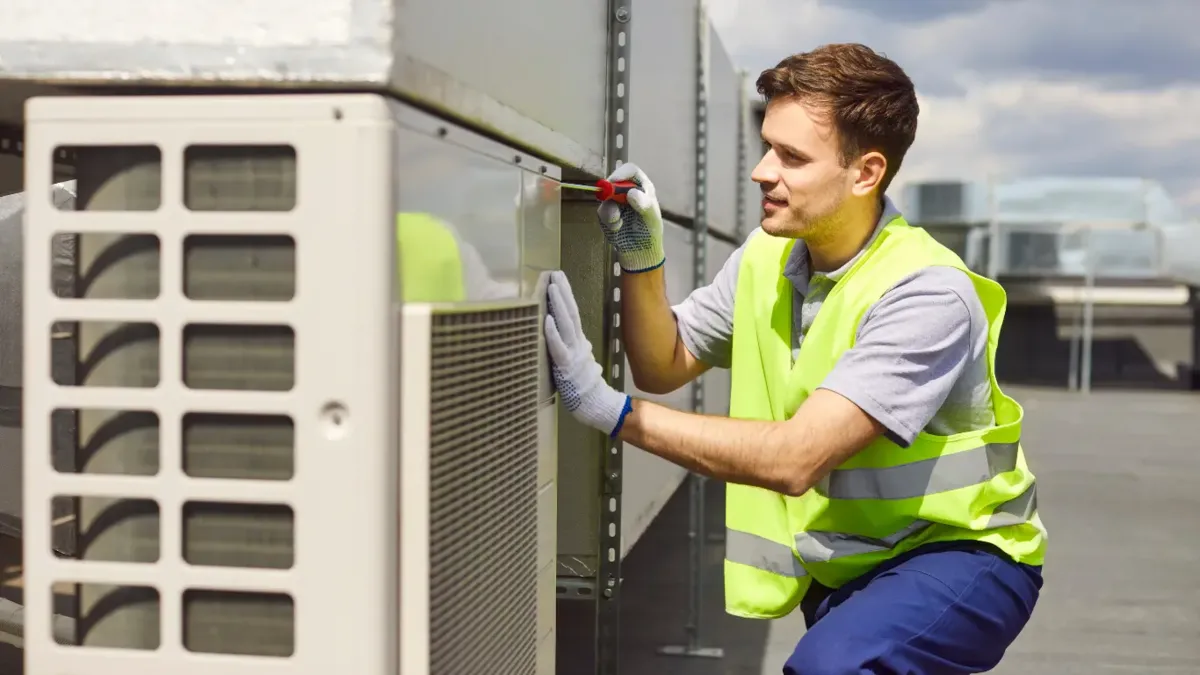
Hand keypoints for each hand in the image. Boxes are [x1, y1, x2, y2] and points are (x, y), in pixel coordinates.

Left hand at [543, 270, 632, 436]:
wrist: (595, 404)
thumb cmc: (584, 384)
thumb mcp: (581, 360)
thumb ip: (576, 346)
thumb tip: (573, 335)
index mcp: (578, 341)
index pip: (572, 313)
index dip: (566, 295)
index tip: (559, 278)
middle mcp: (577, 343)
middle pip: (570, 313)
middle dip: (562, 292)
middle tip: (555, 273)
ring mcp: (572, 353)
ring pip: (566, 324)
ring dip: (558, 304)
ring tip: (552, 287)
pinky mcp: (566, 366)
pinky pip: (558, 347)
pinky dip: (552, 332)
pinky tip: (547, 320)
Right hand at [597, 162, 664, 272]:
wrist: (640, 250)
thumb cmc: (650, 230)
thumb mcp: (652, 218)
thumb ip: (644, 204)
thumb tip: (631, 193)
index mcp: (642, 186)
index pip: (630, 171)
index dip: (621, 173)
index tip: (614, 182)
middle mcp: (627, 190)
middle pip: (613, 181)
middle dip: (610, 192)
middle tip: (610, 202)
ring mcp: (615, 201)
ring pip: (605, 197)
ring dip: (610, 211)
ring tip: (618, 222)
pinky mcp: (607, 213)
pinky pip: (601, 212)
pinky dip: (608, 221)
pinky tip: (617, 228)